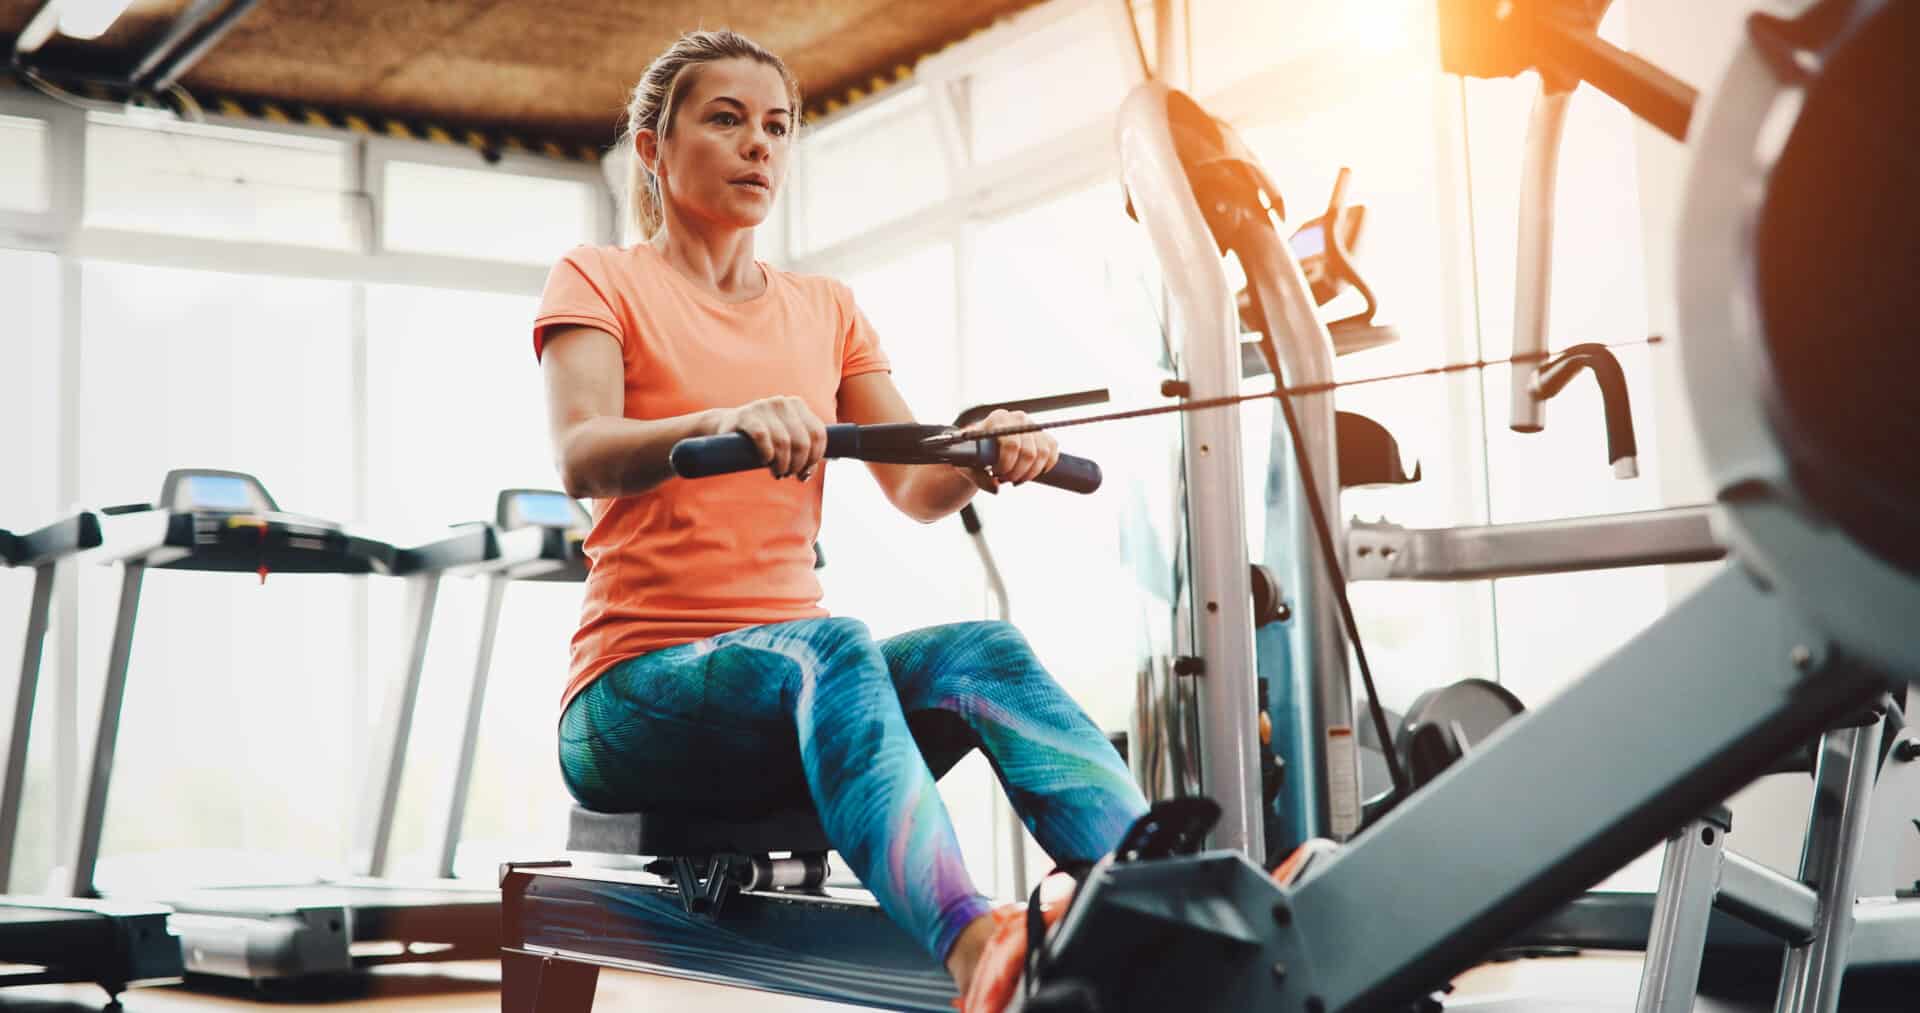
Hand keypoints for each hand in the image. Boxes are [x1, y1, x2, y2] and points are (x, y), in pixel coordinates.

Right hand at [709, 395, 827, 479]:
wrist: (725, 427)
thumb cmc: (761, 437)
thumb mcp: (785, 437)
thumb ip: (802, 447)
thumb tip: (812, 471)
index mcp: (798, 405)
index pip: (819, 434)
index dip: (815, 458)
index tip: (805, 472)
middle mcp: (783, 402)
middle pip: (802, 441)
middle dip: (798, 464)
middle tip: (788, 474)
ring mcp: (763, 406)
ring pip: (784, 442)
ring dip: (782, 464)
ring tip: (777, 473)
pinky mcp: (746, 416)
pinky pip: (763, 438)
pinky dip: (767, 454)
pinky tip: (765, 461)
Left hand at [958, 409, 1058, 492]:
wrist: (982, 448)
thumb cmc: (973, 455)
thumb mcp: (969, 466)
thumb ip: (979, 478)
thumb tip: (996, 488)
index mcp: (998, 419)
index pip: (1011, 444)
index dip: (1006, 465)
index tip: (996, 473)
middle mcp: (1018, 418)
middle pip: (1029, 452)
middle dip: (1017, 472)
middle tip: (1004, 478)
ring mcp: (1033, 425)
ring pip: (1043, 454)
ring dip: (1030, 473)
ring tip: (1014, 477)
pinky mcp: (1043, 435)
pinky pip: (1052, 453)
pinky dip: (1043, 468)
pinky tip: (1028, 473)